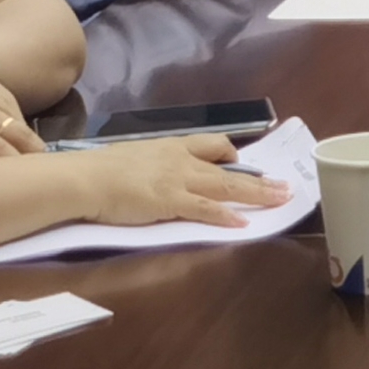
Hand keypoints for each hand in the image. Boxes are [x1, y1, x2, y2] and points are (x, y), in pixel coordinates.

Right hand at [75, 131, 288, 229]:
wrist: (86, 178)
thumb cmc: (101, 170)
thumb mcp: (134, 157)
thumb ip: (153, 165)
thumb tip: (155, 174)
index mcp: (173, 147)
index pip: (212, 145)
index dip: (231, 156)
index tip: (243, 164)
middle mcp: (182, 160)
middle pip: (229, 169)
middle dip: (259, 179)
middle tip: (282, 186)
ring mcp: (179, 180)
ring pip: (227, 187)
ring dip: (257, 194)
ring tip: (280, 200)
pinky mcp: (171, 201)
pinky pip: (206, 209)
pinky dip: (226, 216)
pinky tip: (243, 223)